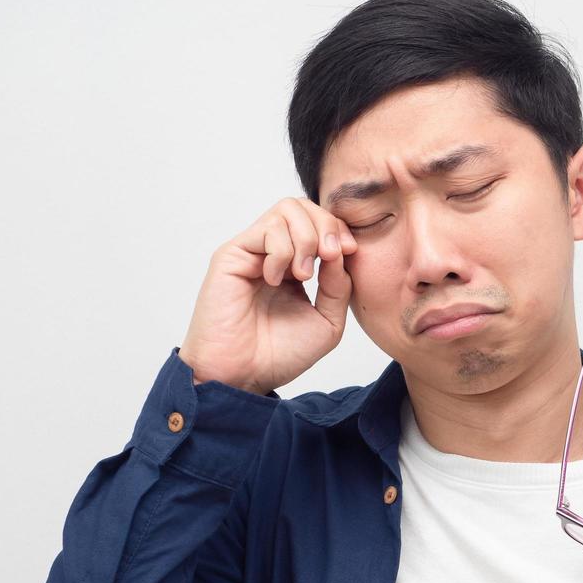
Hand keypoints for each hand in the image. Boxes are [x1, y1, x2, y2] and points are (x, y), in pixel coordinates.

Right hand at [178, 197, 357, 394]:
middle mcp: (272, 254)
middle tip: (330, 257)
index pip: (320, 224)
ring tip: (302, 276)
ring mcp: (252, 252)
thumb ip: (338, 285)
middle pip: (304, 207)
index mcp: (295, 266)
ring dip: (305, 239)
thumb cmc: (280, 354)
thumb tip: (341, 250)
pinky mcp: (232, 255)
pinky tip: (275, 280)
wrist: (244, 375)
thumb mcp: (327, 321)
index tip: (350, 253)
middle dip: (327, 226)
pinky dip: (281, 251)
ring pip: (287, 209)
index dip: (340, 230)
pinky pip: (267, 229)